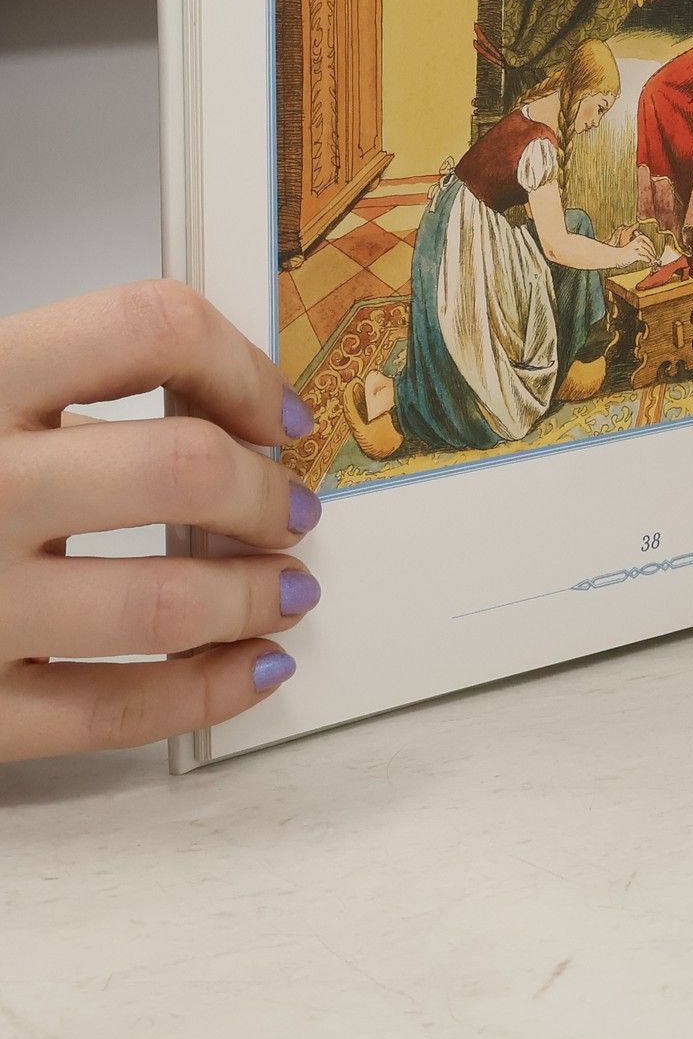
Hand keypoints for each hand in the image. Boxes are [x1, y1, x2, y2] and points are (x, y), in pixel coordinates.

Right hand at [0, 282, 320, 763]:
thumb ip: (58, 382)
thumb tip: (220, 393)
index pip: (146, 326)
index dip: (240, 365)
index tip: (272, 409)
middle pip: (182, 468)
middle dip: (265, 495)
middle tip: (288, 510)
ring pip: (164, 600)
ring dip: (256, 597)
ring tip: (283, 589)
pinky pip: (113, 712)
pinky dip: (209, 692)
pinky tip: (249, 669)